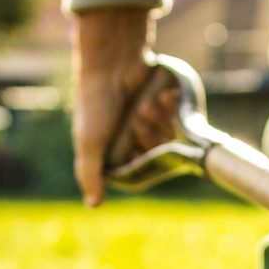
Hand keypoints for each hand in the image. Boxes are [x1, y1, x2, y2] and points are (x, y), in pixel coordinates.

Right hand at [71, 7, 166, 205]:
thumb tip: (93, 205)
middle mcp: (134, 143)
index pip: (141, 171)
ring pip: (170, 136)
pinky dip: (172, 106)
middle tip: (136, 118)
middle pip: (158, 154)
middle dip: (150, 136)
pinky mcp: (164, 108)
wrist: (110, 63)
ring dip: (160, 120)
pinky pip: (178, 117)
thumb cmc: (95, 105)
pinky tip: (165, 95)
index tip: (136, 144)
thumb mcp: (89, 143)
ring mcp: (151, 125)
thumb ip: (90, 174)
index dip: (144, 159)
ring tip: (145, 103)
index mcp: (116, 156)